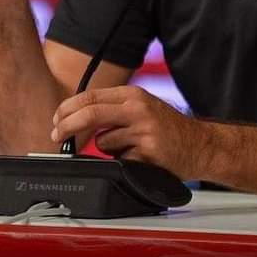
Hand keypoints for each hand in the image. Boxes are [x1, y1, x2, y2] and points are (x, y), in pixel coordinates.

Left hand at [51, 85, 203, 179]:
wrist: (199, 145)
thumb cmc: (166, 128)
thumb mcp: (141, 107)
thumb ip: (113, 109)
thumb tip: (74, 117)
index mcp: (133, 95)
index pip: (91, 96)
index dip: (68, 109)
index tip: (56, 120)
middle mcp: (138, 108)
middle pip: (90, 114)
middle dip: (67, 126)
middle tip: (56, 136)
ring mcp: (143, 130)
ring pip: (103, 142)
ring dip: (108, 149)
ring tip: (131, 147)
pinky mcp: (147, 153)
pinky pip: (119, 160)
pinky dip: (124, 162)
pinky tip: (142, 158)